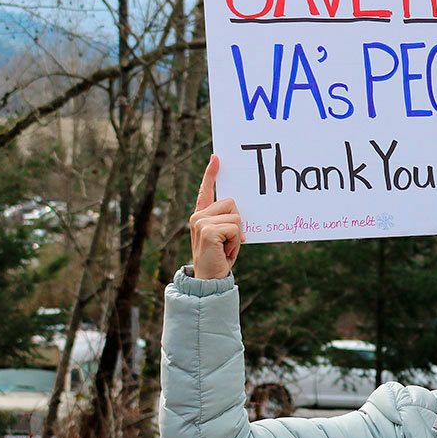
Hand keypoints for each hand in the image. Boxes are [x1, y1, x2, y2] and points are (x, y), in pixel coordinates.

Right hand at [189, 154, 244, 279]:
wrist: (209, 279)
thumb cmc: (220, 258)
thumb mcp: (224, 236)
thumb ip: (227, 221)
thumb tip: (239, 211)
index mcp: (202, 215)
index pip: (206, 190)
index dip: (211, 174)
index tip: (217, 158)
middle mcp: (198, 216)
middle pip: (232, 203)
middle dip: (238, 224)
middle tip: (229, 242)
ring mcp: (200, 222)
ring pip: (236, 216)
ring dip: (238, 235)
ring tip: (227, 248)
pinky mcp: (207, 229)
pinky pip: (236, 227)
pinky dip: (236, 241)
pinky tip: (225, 251)